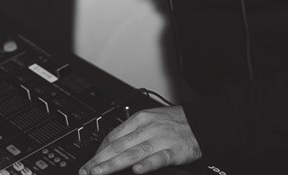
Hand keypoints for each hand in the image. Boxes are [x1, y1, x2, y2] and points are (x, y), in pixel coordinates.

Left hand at [78, 106, 200, 174]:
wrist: (200, 122)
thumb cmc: (174, 123)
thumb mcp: (149, 120)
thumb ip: (132, 134)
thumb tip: (112, 148)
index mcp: (139, 119)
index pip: (113, 136)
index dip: (98, 151)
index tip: (89, 163)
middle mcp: (147, 128)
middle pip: (119, 145)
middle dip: (100, 160)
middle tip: (87, 171)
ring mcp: (160, 139)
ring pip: (133, 152)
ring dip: (114, 164)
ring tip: (100, 172)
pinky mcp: (173, 150)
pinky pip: (158, 158)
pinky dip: (147, 164)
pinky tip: (137, 170)